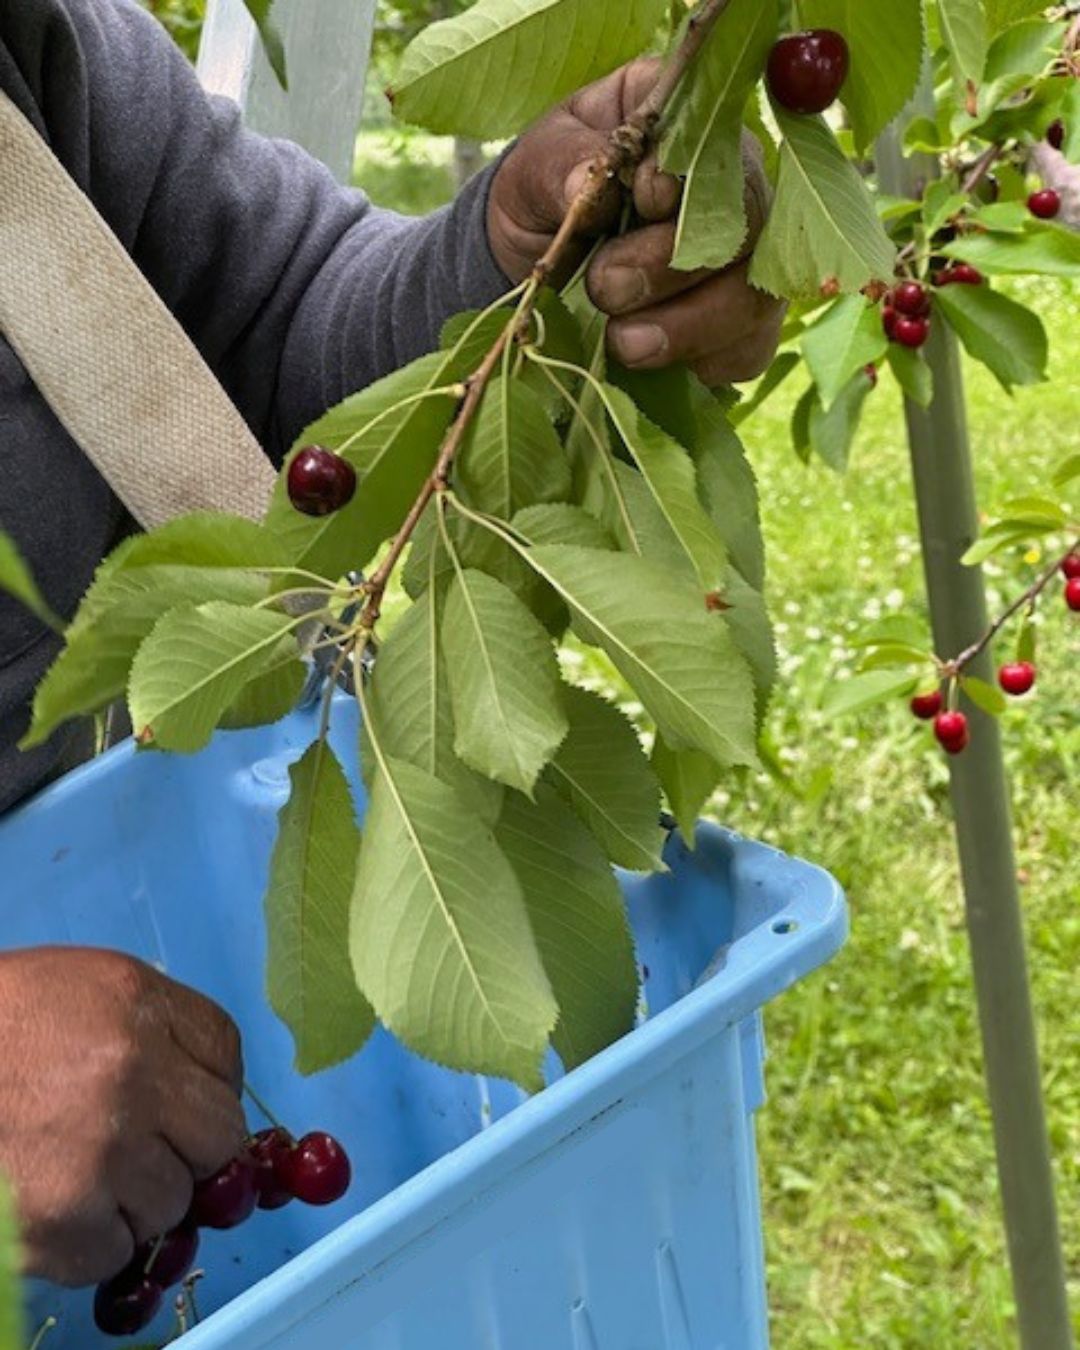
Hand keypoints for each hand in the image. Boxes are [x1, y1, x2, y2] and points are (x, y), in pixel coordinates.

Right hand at [0, 947, 244, 1286]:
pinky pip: (115, 1250)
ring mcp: (97, 1153)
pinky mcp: (57, 1220)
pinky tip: (55, 1204)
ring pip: (172, 1203)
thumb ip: (161, 1024)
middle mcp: (131, 1078)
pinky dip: (91, 1241)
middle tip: (137, 1146)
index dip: (209, 1085)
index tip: (183, 1102)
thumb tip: (215, 1087)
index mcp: (138, 1007)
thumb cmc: (1, 1022)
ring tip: (80, 1170)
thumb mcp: (89, 987)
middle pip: (219, 1138)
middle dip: (187, 1149)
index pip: (227, 1057)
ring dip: (137, 1198)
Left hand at [488, 60, 784, 386]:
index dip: (690, 180)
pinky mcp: (742, 324)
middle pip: (749, 227)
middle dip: (672, 265)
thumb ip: (562, 166)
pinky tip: (653, 361)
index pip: (719, 146)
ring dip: (688, 327)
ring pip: (753, 296)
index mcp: (690, 121)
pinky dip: (704, 363)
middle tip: (605, 287)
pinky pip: (747, 349)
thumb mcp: (535, 166)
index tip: (643, 199)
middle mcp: (737, 186)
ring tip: (623, 342)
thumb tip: (587, 184)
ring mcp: (749, 259)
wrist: (535, 261)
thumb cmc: (545, 197)